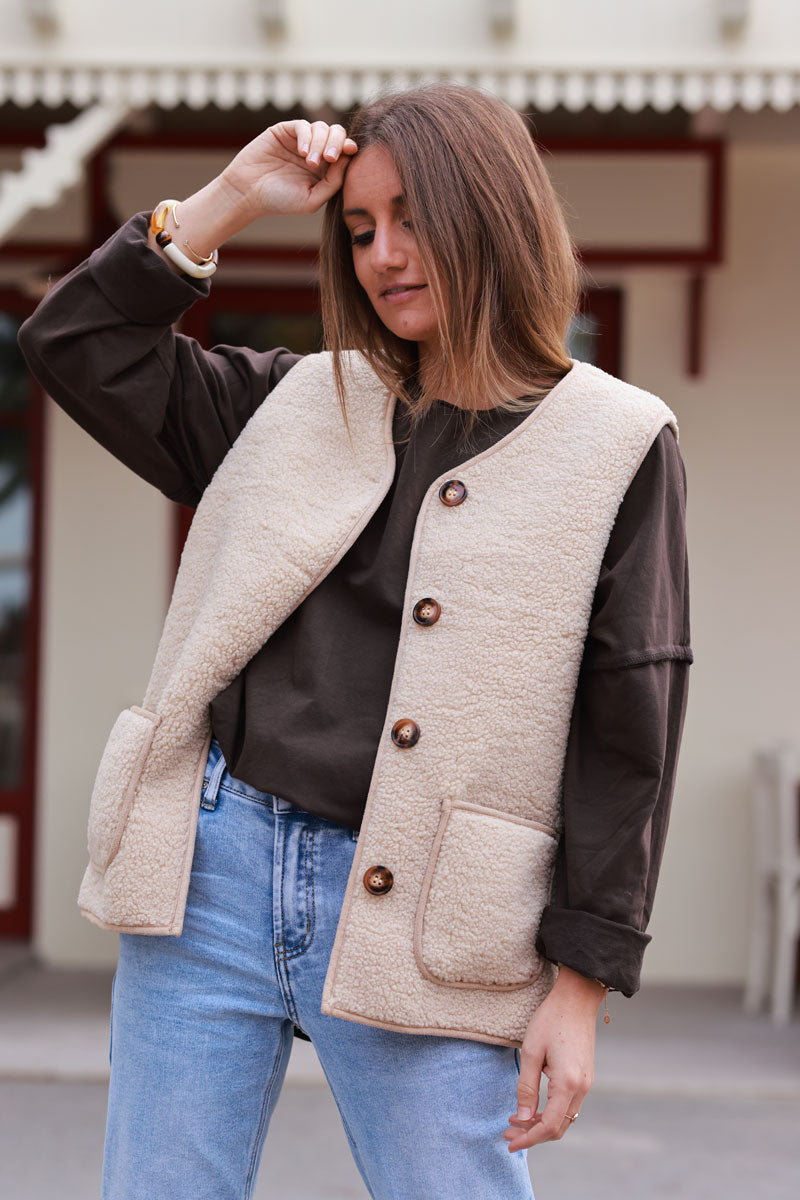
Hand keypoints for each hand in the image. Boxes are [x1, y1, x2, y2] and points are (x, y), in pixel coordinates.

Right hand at [221, 119, 358, 221]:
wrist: (248, 193)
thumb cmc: (280, 201)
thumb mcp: (312, 199)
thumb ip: (333, 182)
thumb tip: (349, 158)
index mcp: (325, 169)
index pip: (344, 151)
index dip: (349, 147)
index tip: (350, 151)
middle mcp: (315, 151)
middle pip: (336, 134)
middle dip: (337, 143)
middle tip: (330, 158)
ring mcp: (300, 140)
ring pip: (321, 128)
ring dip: (320, 143)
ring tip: (310, 162)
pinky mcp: (285, 131)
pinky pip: (302, 125)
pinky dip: (306, 136)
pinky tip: (302, 152)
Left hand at [503, 966, 603, 1151]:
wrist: (577, 998)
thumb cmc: (551, 1019)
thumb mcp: (531, 1051)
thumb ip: (526, 1087)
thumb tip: (522, 1119)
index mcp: (568, 1083)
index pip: (550, 1126)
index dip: (529, 1139)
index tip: (510, 1143)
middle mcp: (582, 1088)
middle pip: (559, 1127)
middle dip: (533, 1135)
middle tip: (507, 1132)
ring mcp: (586, 1083)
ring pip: (564, 1118)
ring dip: (541, 1124)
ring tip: (515, 1121)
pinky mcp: (585, 1077)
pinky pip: (568, 1105)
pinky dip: (551, 1112)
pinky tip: (533, 1107)